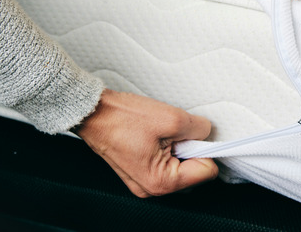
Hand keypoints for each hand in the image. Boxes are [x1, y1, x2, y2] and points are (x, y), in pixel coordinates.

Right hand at [74, 89, 217, 196]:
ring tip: (160, 132)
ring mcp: (144, 181)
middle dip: (190, 148)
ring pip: (180, 165)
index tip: (195, 134)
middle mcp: (152, 188)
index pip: (207, 171)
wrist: (92, 112)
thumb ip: (199, 129)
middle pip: (193, 171)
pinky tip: (154, 135)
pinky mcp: (140, 171)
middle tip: (173, 131)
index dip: (206, 148)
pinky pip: (166, 162)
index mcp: (161, 182)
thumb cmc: (122, 118)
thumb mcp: (171, 118)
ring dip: (178, 146)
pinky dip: (166, 147)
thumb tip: (208, 134)